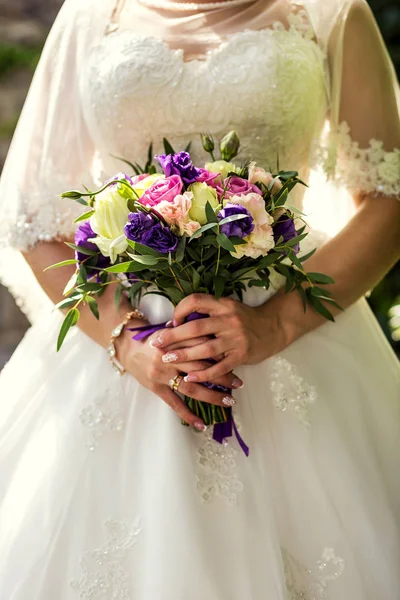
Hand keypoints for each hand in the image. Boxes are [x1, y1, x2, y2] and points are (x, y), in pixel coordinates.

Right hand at [116, 327, 242, 430]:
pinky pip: (174, 403)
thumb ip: (190, 333)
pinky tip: (201, 424)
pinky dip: (187, 415)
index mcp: (174, 340)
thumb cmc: (154, 338)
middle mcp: (168, 357)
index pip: (201, 346)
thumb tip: (216, 337)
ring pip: (191, 387)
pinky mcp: (156, 388)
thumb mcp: (171, 330)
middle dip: (222, 375)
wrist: (127, 347)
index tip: (235, 359)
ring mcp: (162, 374)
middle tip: (238, 383)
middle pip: (200, 367)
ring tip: (229, 401)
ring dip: (212, 395)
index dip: (219, 353)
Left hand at [149, 294, 289, 382]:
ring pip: (205, 348)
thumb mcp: (228, 308)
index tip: (171, 321)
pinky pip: (220, 367)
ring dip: (184, 355)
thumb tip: (178, 323)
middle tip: (156, 343)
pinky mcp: (242, 355)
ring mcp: (236, 338)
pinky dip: (204, 374)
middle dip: (173, 336)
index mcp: (223, 305)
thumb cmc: (246, 319)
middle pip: (196, 327)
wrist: (274, 327)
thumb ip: (208, 313)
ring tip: (168, 359)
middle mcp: (229, 320)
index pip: (196, 301)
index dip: (181, 310)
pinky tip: (191, 378)